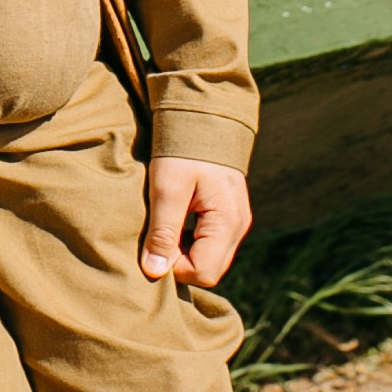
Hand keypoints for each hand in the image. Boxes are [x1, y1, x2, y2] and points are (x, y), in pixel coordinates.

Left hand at [141, 160, 251, 287]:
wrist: (202, 118)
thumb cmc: (183, 151)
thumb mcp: (167, 189)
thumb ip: (162, 232)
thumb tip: (154, 271)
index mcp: (227, 222)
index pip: (203, 273)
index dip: (174, 268)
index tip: (153, 246)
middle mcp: (238, 227)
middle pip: (208, 271)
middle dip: (179, 263)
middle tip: (155, 238)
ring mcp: (236, 222)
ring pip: (209, 259)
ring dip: (183, 252)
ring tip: (163, 228)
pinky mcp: (228, 216)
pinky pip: (210, 244)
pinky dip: (189, 242)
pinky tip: (173, 223)